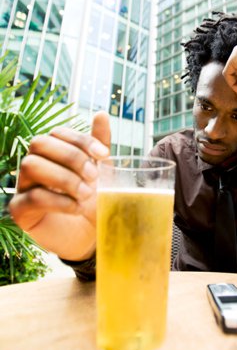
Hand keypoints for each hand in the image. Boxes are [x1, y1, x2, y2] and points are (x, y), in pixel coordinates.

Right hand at [9, 111, 110, 260]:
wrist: (88, 235)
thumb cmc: (91, 199)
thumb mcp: (101, 171)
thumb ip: (100, 144)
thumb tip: (102, 113)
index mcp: (52, 152)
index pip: (58, 133)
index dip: (81, 140)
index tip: (104, 154)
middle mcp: (34, 164)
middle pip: (39, 143)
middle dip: (70, 157)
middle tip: (93, 176)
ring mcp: (23, 186)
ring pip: (31, 165)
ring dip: (64, 178)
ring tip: (86, 194)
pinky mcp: (20, 210)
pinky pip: (31, 197)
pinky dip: (58, 200)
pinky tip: (76, 207)